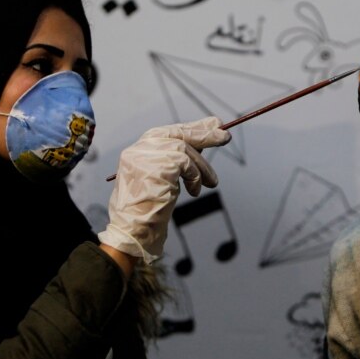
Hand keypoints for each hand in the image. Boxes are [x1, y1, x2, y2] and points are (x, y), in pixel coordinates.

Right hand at [97, 117, 230, 263]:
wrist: (133, 232)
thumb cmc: (146, 212)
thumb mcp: (158, 181)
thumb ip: (172, 162)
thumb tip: (201, 146)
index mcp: (135, 152)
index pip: (166, 133)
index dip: (191, 129)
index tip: (212, 126)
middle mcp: (138, 150)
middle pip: (176, 134)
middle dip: (204, 134)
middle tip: (226, 136)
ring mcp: (146, 156)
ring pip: (184, 149)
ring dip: (203, 167)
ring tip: (212, 182)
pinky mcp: (159, 166)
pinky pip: (186, 163)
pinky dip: (196, 176)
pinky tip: (195, 191)